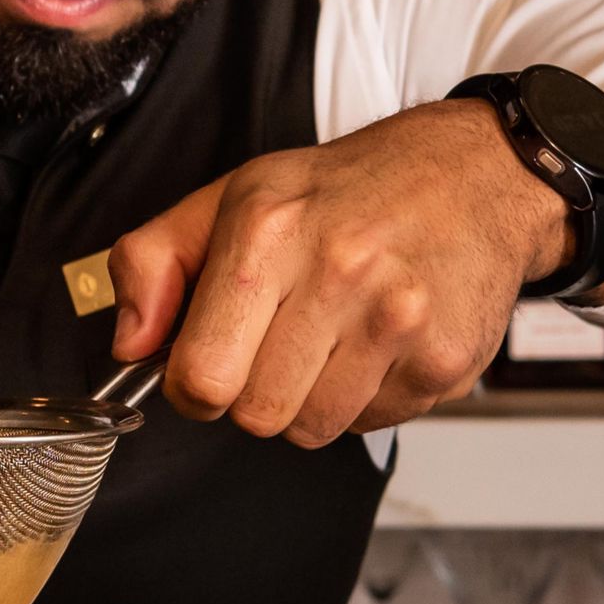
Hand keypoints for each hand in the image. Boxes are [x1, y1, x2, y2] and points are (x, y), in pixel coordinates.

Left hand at [104, 102, 564, 446]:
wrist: (475, 174)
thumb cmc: (350, 189)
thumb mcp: (235, 196)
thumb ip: (155, 261)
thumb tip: (129, 344)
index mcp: (269, 230)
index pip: (199, 375)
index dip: (193, 384)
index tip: (210, 362)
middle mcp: (339, 270)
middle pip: (256, 415)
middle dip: (256, 391)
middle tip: (282, 341)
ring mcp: (398, 318)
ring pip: (313, 429)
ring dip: (312, 398)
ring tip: (334, 337)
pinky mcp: (444, 357)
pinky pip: (372, 423)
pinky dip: (367, 396)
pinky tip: (378, 343)